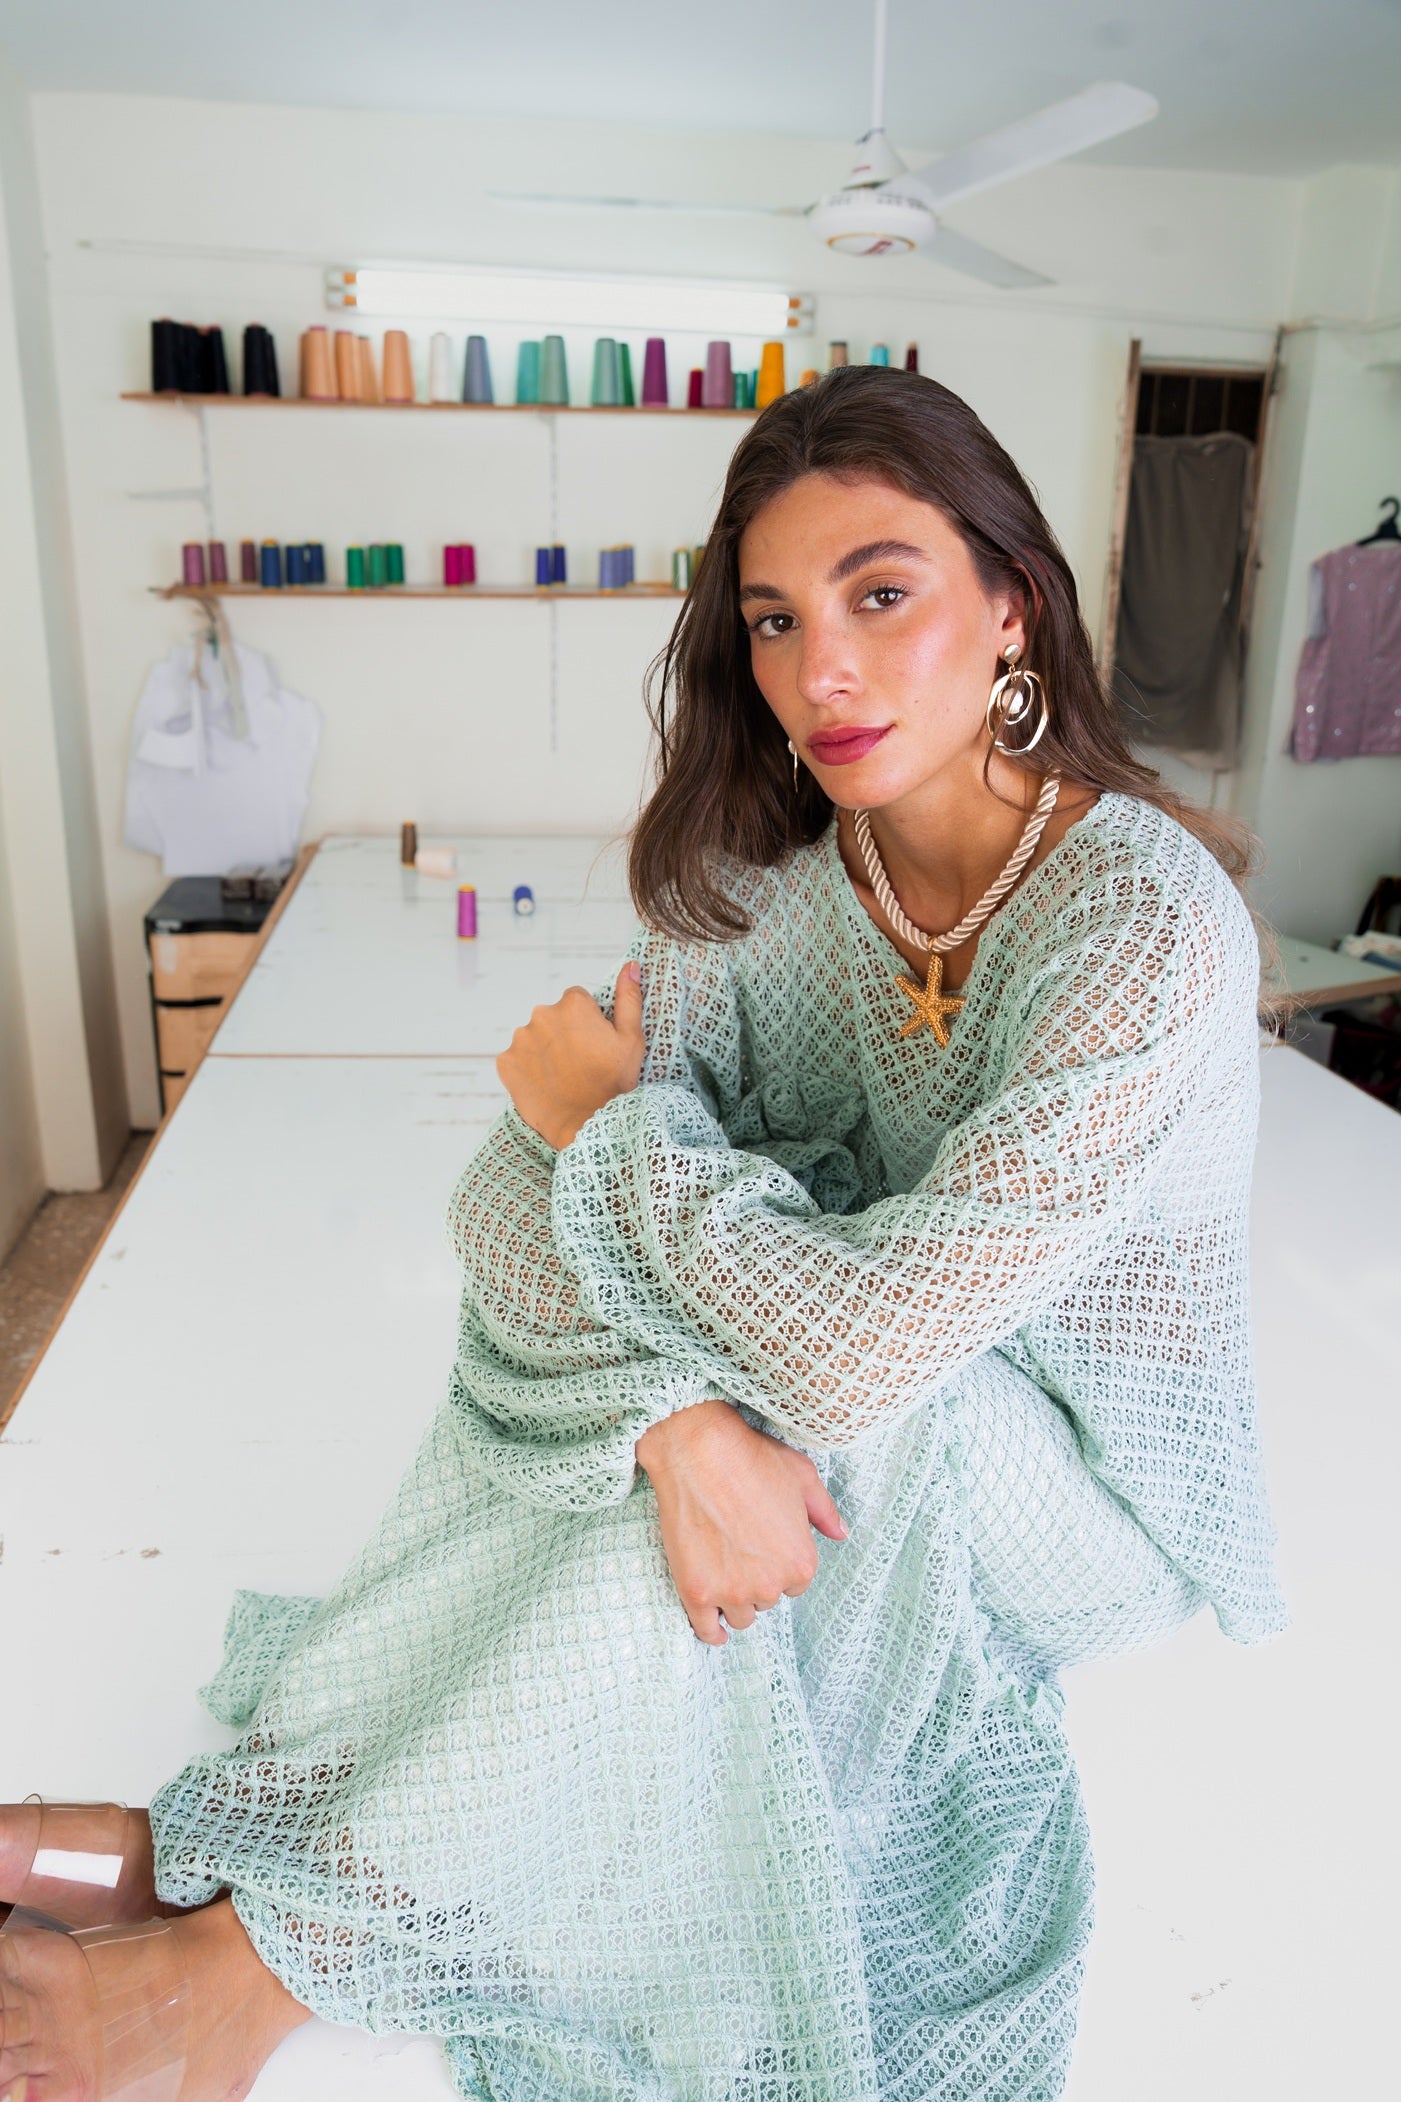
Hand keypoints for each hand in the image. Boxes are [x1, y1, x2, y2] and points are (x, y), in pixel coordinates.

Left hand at [496, 961, 645, 1149]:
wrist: (584, 1127)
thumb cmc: (613, 1084)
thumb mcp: (631, 1039)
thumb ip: (629, 998)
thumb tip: (631, 965)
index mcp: (573, 1004)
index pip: (577, 1001)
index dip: (589, 1023)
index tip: (595, 1045)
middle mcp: (541, 1014)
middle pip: (553, 1017)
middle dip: (564, 1034)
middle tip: (581, 1064)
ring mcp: (520, 1039)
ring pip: (534, 1038)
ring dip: (545, 1051)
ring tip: (563, 1077)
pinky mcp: (505, 1062)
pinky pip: (517, 1059)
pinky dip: (528, 1068)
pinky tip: (545, 1084)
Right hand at [636, 1399, 846, 1646]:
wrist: (698, 1451)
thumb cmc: (752, 1458)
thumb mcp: (803, 1476)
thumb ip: (825, 1511)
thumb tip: (841, 1534)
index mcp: (801, 1561)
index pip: (796, 1583)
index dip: (780, 1565)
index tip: (764, 1549)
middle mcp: (770, 1585)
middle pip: (768, 1599)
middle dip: (758, 1580)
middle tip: (741, 1551)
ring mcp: (731, 1592)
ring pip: (741, 1616)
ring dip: (735, 1601)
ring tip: (724, 1576)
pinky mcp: (697, 1593)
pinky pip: (707, 1629)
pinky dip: (711, 1629)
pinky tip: (714, 1625)